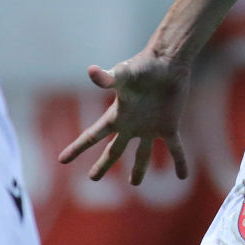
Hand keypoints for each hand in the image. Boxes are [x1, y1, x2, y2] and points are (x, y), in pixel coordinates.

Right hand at [57, 47, 190, 183]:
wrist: (167, 60)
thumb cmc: (143, 66)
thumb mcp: (123, 73)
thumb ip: (108, 78)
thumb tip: (91, 71)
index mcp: (117, 116)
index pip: (92, 136)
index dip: (77, 148)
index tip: (62, 160)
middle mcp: (131, 124)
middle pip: (114, 150)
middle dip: (103, 165)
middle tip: (93, 178)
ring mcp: (150, 126)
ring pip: (143, 153)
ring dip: (139, 169)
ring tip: (135, 183)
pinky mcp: (169, 125)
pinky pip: (175, 148)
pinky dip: (180, 161)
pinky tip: (183, 176)